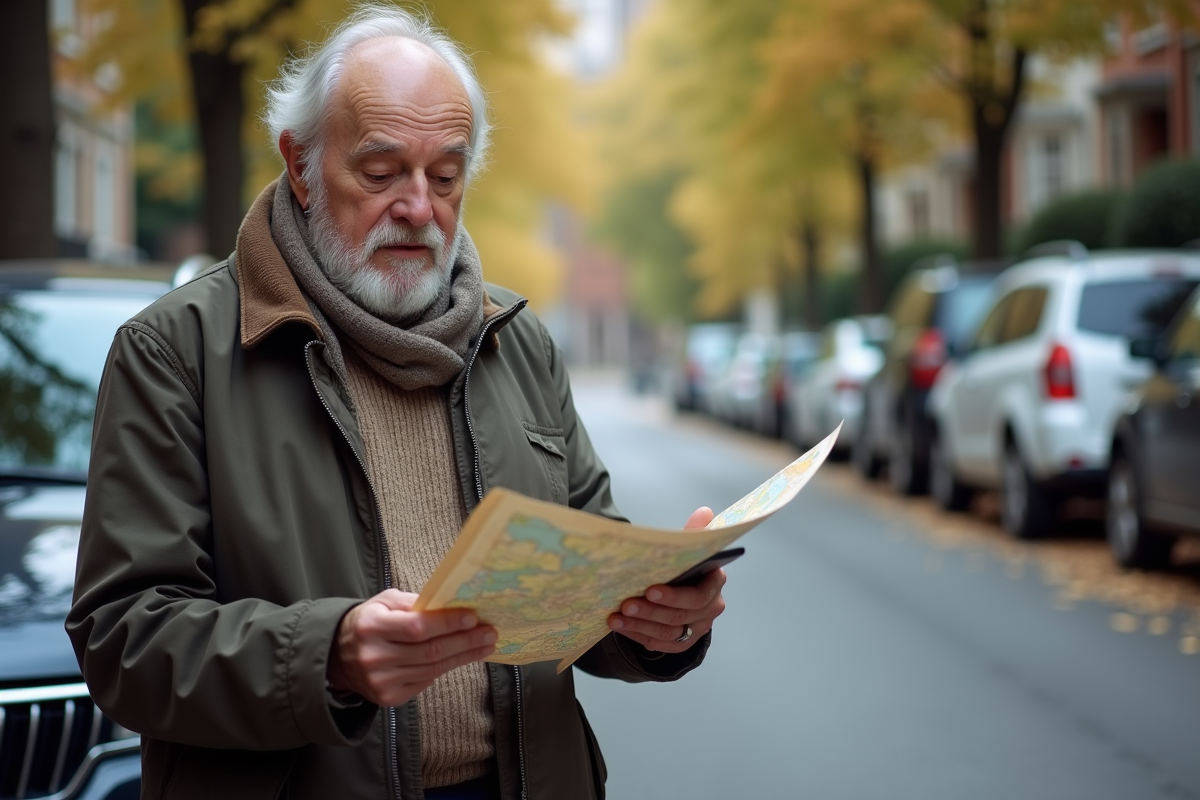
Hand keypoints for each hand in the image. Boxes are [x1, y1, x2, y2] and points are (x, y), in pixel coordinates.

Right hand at [327, 589, 495, 706]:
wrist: (338, 657)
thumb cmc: (369, 622)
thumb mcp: (384, 602)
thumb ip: (413, 602)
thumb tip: (450, 605)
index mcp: (371, 627)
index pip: (417, 627)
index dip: (447, 623)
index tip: (473, 617)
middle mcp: (375, 656)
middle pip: (430, 651)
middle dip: (465, 641)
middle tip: (490, 633)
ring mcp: (381, 681)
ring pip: (432, 668)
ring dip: (463, 656)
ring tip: (485, 645)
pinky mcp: (388, 697)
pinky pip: (425, 681)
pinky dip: (444, 668)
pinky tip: (460, 658)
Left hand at [607, 507, 726, 652]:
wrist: (684, 592)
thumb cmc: (686, 567)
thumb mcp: (690, 549)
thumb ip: (695, 534)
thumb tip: (704, 512)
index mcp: (714, 584)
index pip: (698, 596)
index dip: (675, 596)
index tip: (650, 589)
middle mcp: (710, 609)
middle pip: (680, 616)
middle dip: (650, 611)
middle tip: (626, 603)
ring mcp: (697, 628)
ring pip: (668, 632)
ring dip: (639, 624)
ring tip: (616, 616)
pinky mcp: (682, 643)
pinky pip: (659, 644)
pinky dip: (637, 635)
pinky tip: (620, 626)